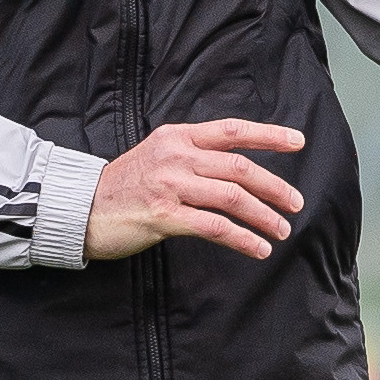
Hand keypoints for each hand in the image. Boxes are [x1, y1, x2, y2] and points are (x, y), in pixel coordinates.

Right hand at [86, 120, 305, 260]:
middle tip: (296, 202)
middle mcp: (177, 156)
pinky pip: (214, 226)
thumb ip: (193, 155)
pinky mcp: (164, 216)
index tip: (297, 141)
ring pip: (232, 197)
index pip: (232, 131)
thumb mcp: (158, 154)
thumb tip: (237, 166)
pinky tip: (257, 248)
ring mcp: (170, 185)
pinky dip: (242, 238)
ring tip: (281, 230)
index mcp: (178, 136)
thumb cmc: (125, 184)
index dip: (268, 136)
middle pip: (240, 167)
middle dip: (274, 186)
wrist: (82, 206)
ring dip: (264, 216)